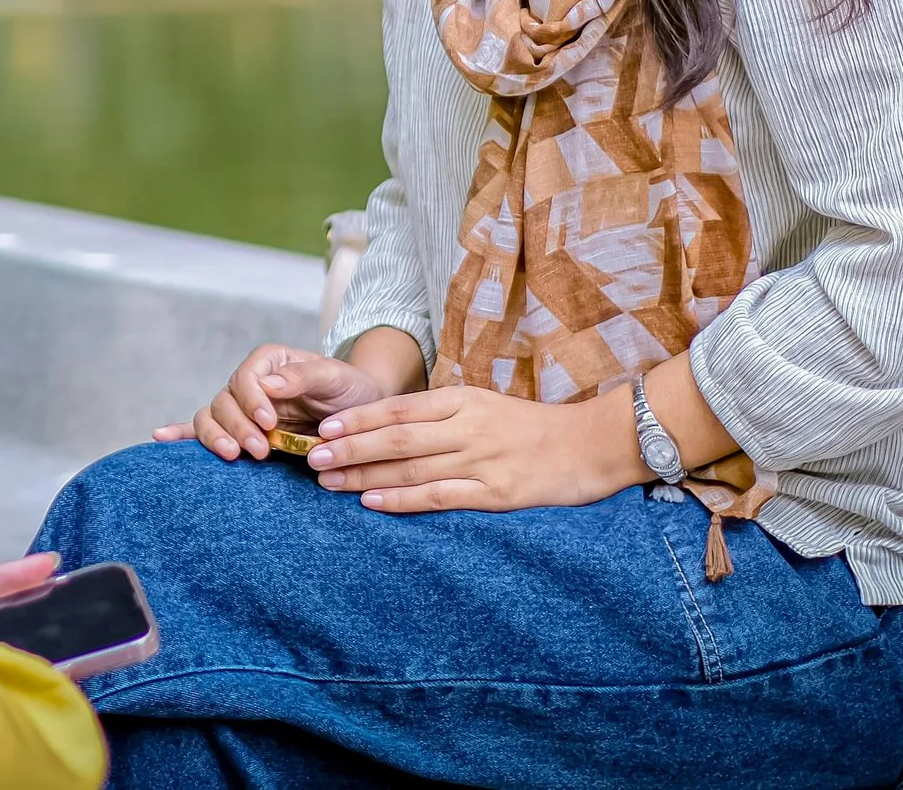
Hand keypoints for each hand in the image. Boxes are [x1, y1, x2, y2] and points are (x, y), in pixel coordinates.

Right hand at [153, 344, 390, 461]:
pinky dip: (181, 434)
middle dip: (238, 426)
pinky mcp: (239, 430)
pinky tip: (161, 439)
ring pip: (210, 418)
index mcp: (270, 363)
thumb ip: (306, 375)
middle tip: (260, 449)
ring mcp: (241, 408)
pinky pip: (202, 430)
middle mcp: (250, 383)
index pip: (246, 375)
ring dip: (217, 438)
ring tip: (235, 456)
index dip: (251, 399)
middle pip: (224, 400)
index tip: (268, 422)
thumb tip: (270, 384)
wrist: (359, 413)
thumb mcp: (337, 377)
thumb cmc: (350, 390)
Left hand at [306, 384, 645, 512]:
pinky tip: (372, 502)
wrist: (591, 444)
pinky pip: (439, 495)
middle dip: (349, 447)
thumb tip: (388, 426)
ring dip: (365, 474)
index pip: (398, 408)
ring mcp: (481, 460)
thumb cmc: (530, 427)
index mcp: (462, 400)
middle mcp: (467, 427)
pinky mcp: (496, 493)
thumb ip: (441, 414)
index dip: (357, 420)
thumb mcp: (483, 407)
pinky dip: (402, 498)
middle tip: (311, 456)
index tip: (324, 428)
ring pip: (411, 466)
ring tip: (329, 481)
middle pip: (396, 437)